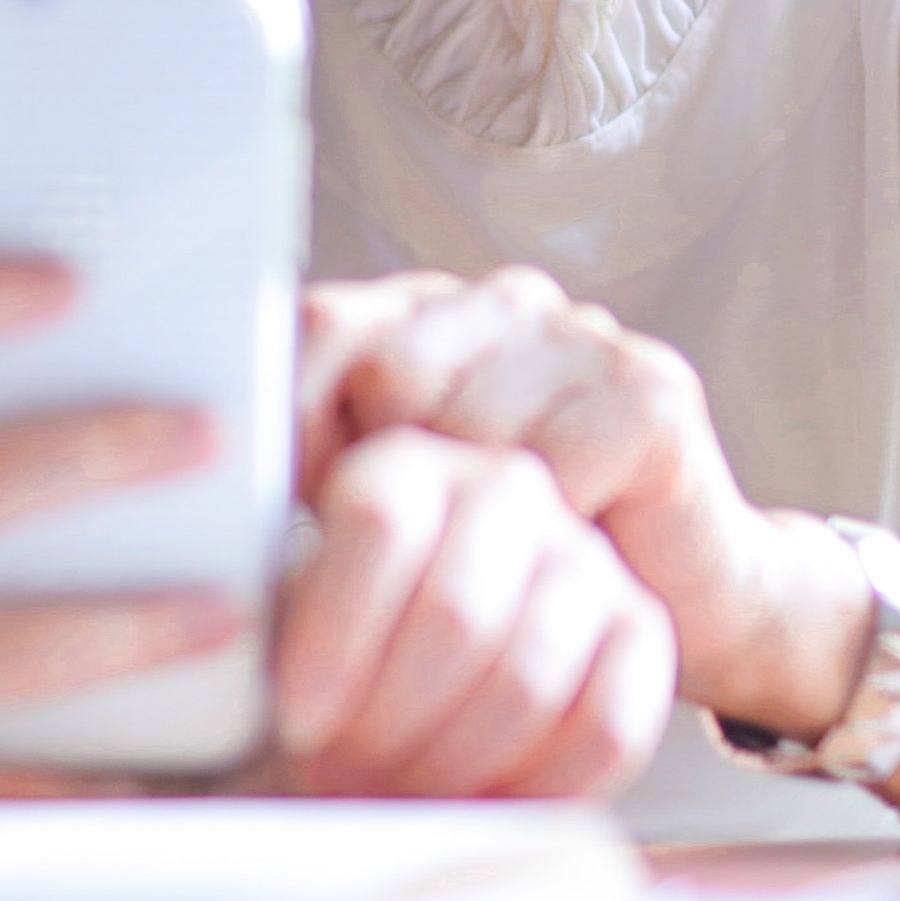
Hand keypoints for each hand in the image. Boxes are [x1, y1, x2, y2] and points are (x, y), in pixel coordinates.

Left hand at [264, 428, 671, 797]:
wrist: (429, 677)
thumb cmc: (335, 653)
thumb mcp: (277, 616)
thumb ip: (258, 619)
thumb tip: (206, 650)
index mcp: (404, 463)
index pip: (379, 524)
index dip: (335, 637)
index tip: (298, 722)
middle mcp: (504, 489)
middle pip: (456, 611)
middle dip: (388, 722)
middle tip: (341, 777)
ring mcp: (584, 556)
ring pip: (525, 676)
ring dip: (449, 764)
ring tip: (393, 796)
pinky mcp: (643, 630)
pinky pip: (606, 725)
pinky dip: (535, 788)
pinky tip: (476, 808)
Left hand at [298, 270, 861, 736]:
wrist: (684, 597)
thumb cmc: (515, 562)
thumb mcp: (399, 507)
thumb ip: (319, 467)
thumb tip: (216, 471)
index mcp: (424, 312)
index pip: (317, 326)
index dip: (290, 420)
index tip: (289, 507)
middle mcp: (503, 302)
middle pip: (387, 375)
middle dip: (387, 478)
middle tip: (414, 555)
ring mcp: (582, 338)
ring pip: (466, 426)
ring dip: (470, 521)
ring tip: (494, 560)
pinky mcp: (650, 393)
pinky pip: (551, 467)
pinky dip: (545, 532)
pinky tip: (564, 549)